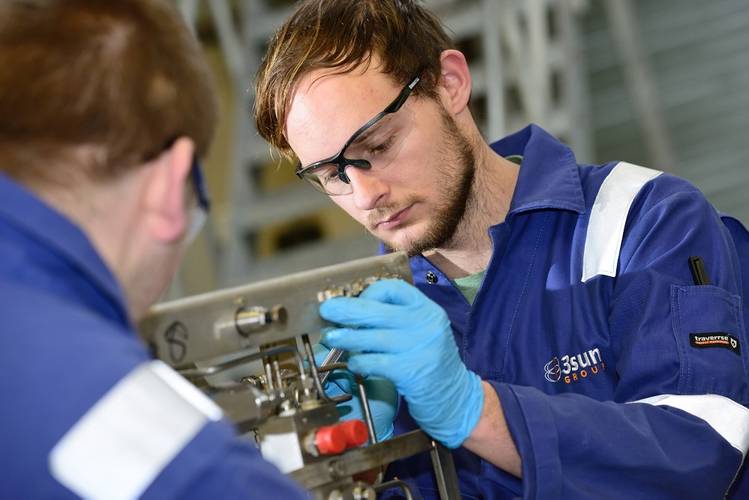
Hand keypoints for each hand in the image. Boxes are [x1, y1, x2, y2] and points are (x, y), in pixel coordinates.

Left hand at [320, 279, 483, 448]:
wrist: (457, 399)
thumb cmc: (431, 364)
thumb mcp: (422, 333)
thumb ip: (395, 320)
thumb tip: (353, 312)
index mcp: (427, 310)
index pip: (393, 289)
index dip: (368, 293)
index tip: (353, 301)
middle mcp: (427, 325)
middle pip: (378, 310)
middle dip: (347, 310)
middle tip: (328, 311)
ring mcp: (421, 348)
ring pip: (374, 337)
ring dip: (348, 337)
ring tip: (331, 337)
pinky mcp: (412, 372)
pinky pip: (376, 362)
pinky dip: (360, 361)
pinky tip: (354, 363)